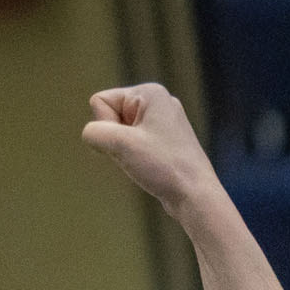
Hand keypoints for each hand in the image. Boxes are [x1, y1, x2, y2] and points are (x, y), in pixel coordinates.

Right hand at [82, 83, 220, 217]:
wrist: (196, 197)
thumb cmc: (164, 167)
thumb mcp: (119, 143)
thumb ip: (93, 132)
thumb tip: (93, 135)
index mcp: (150, 92)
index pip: (100, 101)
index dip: (106, 126)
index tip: (131, 143)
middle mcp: (159, 102)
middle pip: (110, 116)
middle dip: (116, 139)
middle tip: (141, 155)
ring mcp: (164, 123)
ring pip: (120, 133)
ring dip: (124, 150)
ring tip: (147, 162)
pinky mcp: (166, 142)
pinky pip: (133, 145)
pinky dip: (135, 158)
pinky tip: (151, 168)